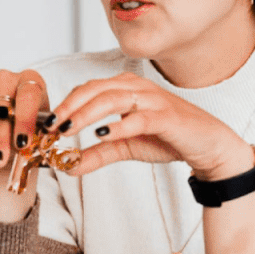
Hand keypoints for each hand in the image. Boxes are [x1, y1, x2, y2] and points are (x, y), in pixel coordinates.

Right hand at [0, 69, 48, 171]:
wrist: (9, 131)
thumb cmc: (28, 128)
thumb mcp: (40, 131)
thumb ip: (40, 135)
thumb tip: (39, 143)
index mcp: (30, 79)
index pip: (28, 95)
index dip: (24, 120)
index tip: (22, 144)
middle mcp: (5, 78)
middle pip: (0, 107)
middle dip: (0, 138)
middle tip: (0, 161)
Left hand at [48, 72, 252, 180]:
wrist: (208, 146)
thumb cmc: (168, 139)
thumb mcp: (126, 147)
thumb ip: (98, 154)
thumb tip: (68, 166)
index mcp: (125, 89)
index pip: (87, 89)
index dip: (65, 104)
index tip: (46, 125)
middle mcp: (137, 87)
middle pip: (94, 89)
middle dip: (69, 107)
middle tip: (51, 126)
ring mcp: (152, 100)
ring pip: (112, 98)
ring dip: (86, 113)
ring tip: (67, 129)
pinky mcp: (166, 116)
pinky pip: (138, 118)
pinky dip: (117, 125)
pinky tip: (100, 135)